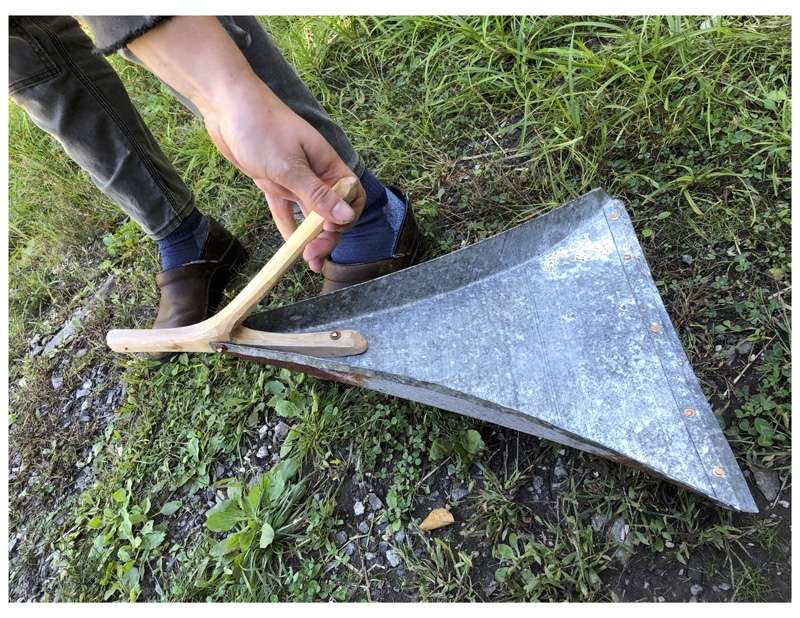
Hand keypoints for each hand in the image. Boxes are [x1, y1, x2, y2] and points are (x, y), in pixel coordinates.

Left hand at [202, 77, 365, 270]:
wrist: (226, 104)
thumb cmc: (261, 127)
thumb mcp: (289, 166)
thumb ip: (317, 195)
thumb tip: (347, 217)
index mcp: (327, 165)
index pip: (351, 197)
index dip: (346, 218)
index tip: (330, 231)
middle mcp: (315, 173)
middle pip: (331, 211)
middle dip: (326, 236)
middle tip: (313, 257)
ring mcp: (294, 177)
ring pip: (309, 213)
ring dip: (309, 236)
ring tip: (307, 260)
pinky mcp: (274, 181)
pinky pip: (285, 208)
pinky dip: (288, 225)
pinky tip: (289, 244)